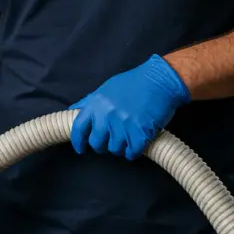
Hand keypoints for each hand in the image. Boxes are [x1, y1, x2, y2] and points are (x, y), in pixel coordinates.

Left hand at [69, 55, 189, 159]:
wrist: (159, 81)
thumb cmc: (133, 83)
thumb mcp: (106, 89)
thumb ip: (90, 102)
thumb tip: (74, 110)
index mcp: (95, 104)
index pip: (78, 128)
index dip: (78, 142)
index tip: (81, 148)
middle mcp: (106, 116)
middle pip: (96, 143)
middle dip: (102, 145)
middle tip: (110, 140)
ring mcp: (123, 126)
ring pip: (115, 149)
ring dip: (121, 147)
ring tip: (127, 137)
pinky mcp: (139, 134)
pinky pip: (132, 153)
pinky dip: (134, 151)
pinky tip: (137, 143)